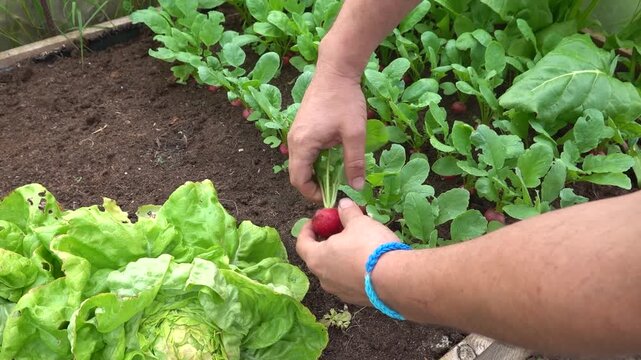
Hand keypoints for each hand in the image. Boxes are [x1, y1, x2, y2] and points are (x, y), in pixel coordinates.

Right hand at [287, 62, 366, 202]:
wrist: (336, 70)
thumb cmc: (344, 100)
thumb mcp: (354, 133)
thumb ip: (355, 162)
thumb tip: (357, 187)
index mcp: (302, 144)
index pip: (299, 181)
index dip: (313, 194)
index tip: (332, 196)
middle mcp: (294, 140)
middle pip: (298, 174)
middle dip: (315, 185)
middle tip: (337, 188)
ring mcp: (296, 133)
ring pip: (302, 163)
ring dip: (317, 172)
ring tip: (338, 174)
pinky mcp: (302, 127)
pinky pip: (305, 152)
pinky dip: (317, 160)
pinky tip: (334, 157)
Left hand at [296, 198, 400, 305]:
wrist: (395, 280)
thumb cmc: (369, 246)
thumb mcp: (359, 222)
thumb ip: (347, 212)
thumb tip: (342, 204)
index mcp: (317, 258)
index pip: (302, 243)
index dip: (307, 230)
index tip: (315, 221)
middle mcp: (323, 278)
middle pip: (319, 257)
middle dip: (328, 241)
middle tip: (340, 229)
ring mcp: (339, 291)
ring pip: (334, 270)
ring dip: (341, 257)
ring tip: (357, 244)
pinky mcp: (355, 299)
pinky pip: (349, 281)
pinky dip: (353, 270)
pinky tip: (368, 261)